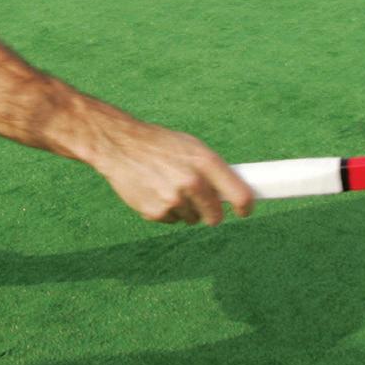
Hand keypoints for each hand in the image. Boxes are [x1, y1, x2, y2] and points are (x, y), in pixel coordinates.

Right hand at [89, 130, 254, 224]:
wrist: (119, 145)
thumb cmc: (159, 145)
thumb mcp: (191, 147)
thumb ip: (212, 169)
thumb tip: (232, 192)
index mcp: (206, 162)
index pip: (240, 195)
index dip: (245, 207)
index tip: (244, 211)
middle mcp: (192, 182)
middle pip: (215, 216)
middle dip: (211, 213)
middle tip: (200, 201)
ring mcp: (174, 199)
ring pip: (191, 218)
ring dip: (184, 208)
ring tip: (166, 185)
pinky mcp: (156, 212)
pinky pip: (171, 220)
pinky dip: (165, 210)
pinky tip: (153, 191)